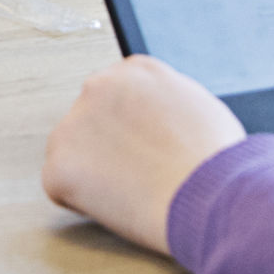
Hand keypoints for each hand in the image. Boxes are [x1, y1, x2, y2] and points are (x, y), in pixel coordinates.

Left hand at [40, 58, 245, 255]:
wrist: (209, 193)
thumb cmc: (215, 160)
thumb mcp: (198, 106)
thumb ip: (163, 102)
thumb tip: (154, 116)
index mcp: (134, 70)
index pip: (117, 96)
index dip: (132, 129)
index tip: (146, 149)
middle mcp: (97, 86)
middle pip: (91, 122)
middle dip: (109, 147)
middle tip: (140, 174)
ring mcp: (72, 125)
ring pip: (73, 153)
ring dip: (94, 172)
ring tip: (135, 191)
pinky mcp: (58, 166)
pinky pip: (62, 187)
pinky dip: (83, 201)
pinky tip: (119, 204)